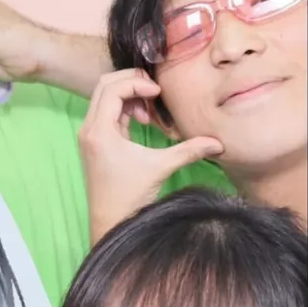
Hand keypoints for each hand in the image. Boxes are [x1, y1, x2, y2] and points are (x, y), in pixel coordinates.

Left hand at [77, 67, 222, 243]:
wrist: (110, 223)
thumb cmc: (130, 197)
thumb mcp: (161, 168)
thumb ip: (188, 151)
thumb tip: (218, 144)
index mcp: (99, 131)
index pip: (113, 89)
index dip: (138, 84)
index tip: (158, 94)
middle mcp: (89, 128)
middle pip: (105, 85)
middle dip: (132, 83)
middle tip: (155, 95)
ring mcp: (89, 135)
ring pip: (104, 97)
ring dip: (128, 97)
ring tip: (150, 115)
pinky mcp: (94, 142)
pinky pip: (106, 112)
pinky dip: (124, 109)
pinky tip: (143, 123)